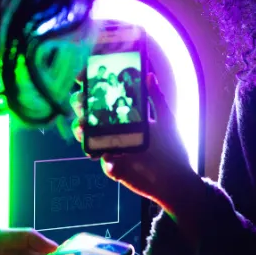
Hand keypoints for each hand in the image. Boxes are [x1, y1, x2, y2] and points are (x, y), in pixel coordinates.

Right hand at [71, 70, 200, 208]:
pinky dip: (96, 155)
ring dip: (81, 128)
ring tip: (83, 125)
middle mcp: (116, 130)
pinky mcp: (112, 165)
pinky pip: (100, 158)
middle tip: (80, 100)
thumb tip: (150, 75)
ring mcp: (112, 147)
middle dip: (81, 105)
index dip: (92, 87)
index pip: (106, 97)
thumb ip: (157, 98)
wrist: (175, 179)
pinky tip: (101, 151)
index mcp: (127, 115)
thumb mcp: (167, 120)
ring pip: (88, 135)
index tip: (83, 78)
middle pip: (91, 114)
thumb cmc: (173, 149)